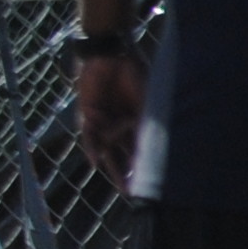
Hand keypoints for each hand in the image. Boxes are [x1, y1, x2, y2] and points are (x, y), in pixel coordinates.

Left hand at [76, 55, 143, 193]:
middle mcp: (118, 125)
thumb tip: (160, 141)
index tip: (153, 181)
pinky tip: (96, 163)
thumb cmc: (132, 73)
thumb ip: (148, 119)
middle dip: (127, 173)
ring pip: (107, 149)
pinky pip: (89, 136)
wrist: (109, 55)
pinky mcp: (87, 115)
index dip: (145, 164)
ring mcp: (103, 121)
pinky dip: (93, 149)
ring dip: (113, 167)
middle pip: (123, 154)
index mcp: (135, 121)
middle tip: (133, 193)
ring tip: (121, 185)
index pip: (140, 147)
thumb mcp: (147, 98)